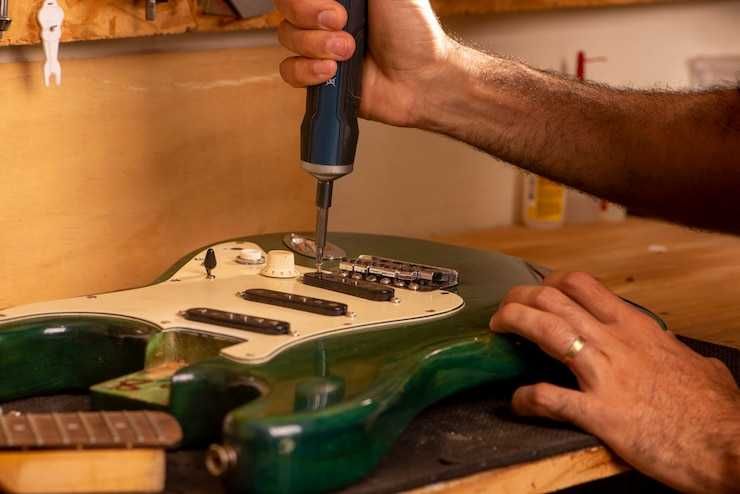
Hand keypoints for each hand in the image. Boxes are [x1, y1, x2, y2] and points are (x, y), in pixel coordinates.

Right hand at [274, 0, 451, 126]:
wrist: (422, 79)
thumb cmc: (414, 32)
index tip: (335, 5)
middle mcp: (324, 15)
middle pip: (286, 8)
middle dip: (310, 16)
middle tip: (343, 24)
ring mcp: (319, 46)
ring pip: (287, 37)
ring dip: (315, 45)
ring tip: (348, 52)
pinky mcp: (319, 77)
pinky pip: (289, 71)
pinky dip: (306, 70)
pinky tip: (330, 71)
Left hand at [490, 272, 739, 492]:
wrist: (731, 443)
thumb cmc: (718, 410)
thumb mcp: (702, 368)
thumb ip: (680, 355)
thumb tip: (684, 356)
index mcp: (636, 329)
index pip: (582, 285)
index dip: (549, 283)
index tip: (537, 293)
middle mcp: (616, 343)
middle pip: (554, 300)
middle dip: (520, 298)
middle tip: (506, 310)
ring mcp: (605, 375)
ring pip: (546, 331)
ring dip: (514, 324)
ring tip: (497, 329)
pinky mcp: (600, 413)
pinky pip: (551, 398)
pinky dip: (527, 397)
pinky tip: (518, 400)